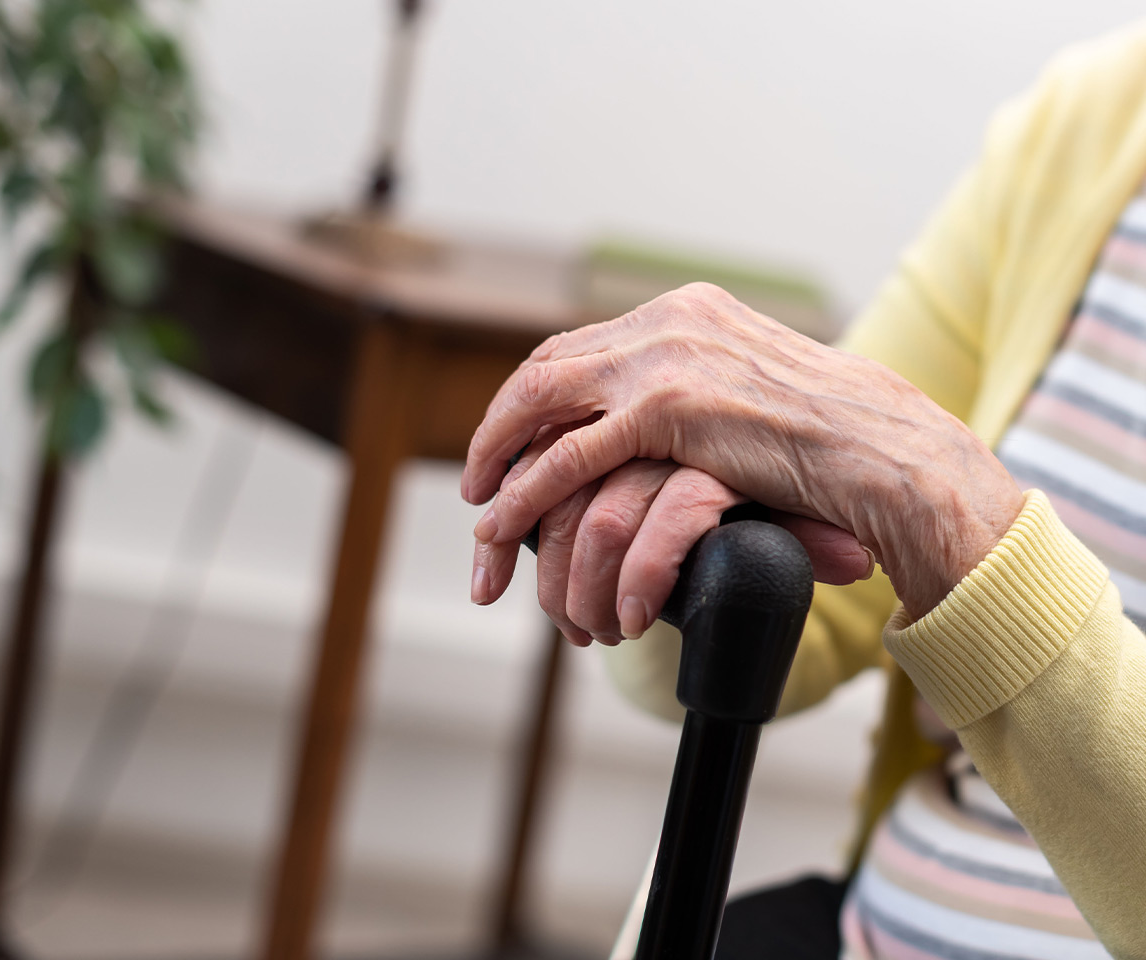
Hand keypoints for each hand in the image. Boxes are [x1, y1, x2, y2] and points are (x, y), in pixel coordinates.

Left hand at [462, 284, 1023, 619]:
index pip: (579, 345)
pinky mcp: (667, 409)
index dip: (533, 393)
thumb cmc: (833, 436)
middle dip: (501, 424)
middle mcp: (666, 321)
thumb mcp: (753, 392)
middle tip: (479, 474)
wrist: (885, 447)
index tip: (510, 436)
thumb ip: (700, 392)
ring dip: (496, 455)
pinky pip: (570, 455)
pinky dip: (525, 493)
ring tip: (480, 504)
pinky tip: (503, 523)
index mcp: (685, 311)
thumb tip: (663, 422)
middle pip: (547, 366)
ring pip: (542, 403)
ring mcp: (664, 359)